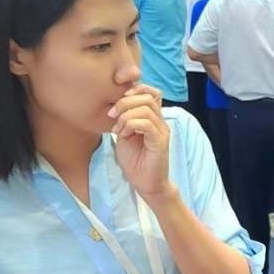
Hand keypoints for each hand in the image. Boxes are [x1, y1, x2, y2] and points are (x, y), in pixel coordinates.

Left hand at [110, 86, 172, 202]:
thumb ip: (123, 119)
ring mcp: (162, 131)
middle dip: (125, 102)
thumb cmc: (134, 161)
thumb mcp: (124, 134)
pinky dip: (131, 125)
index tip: (116, 102)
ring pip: (146, 108)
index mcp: (152, 118)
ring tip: (118, 129)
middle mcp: (160, 121)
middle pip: (147, 96)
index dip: (135, 89)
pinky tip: (124, 135)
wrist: (145, 183)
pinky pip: (146, 123)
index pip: (151, 92)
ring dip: (126, 115)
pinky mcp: (160, 141)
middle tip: (112, 115)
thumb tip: (114, 104)